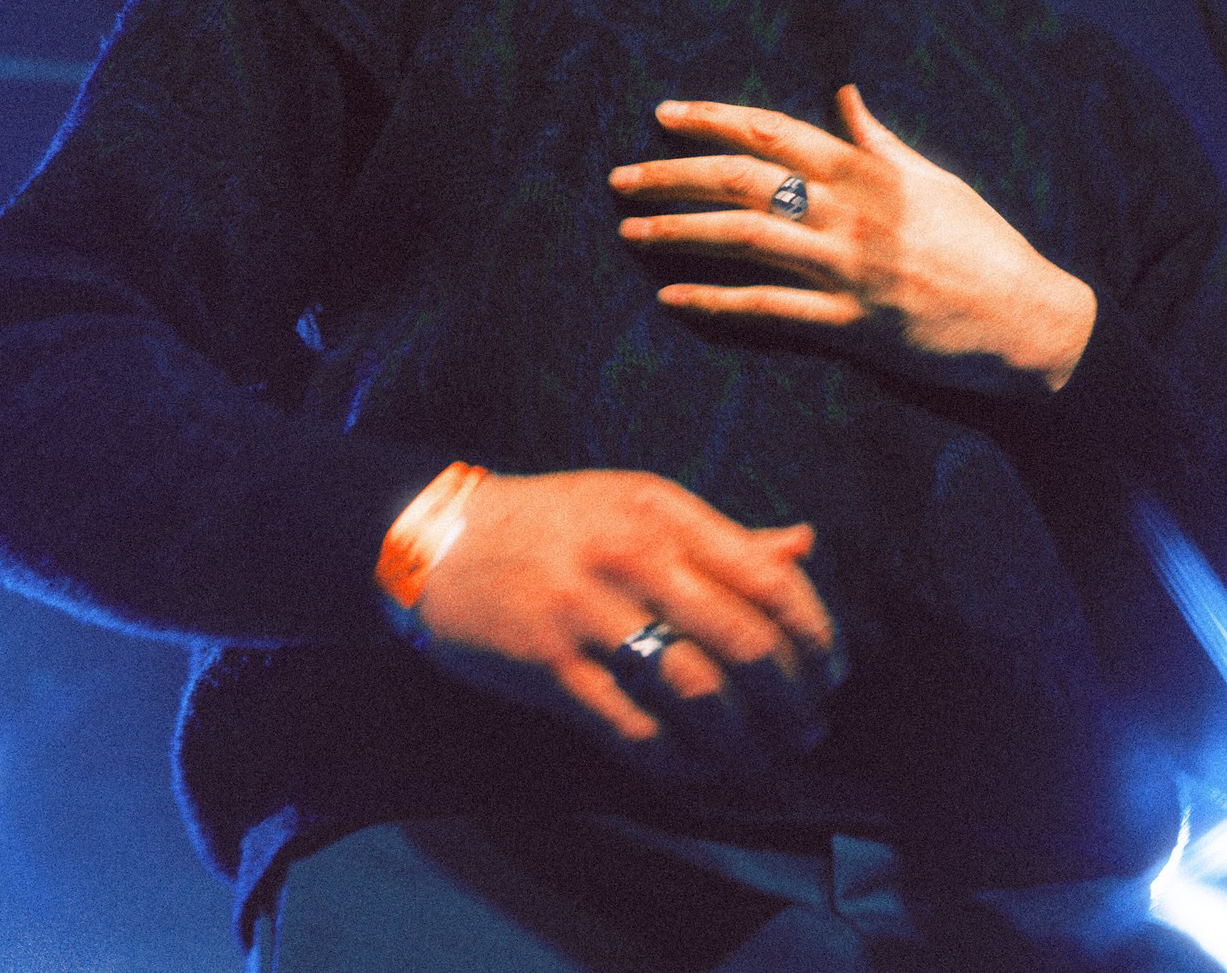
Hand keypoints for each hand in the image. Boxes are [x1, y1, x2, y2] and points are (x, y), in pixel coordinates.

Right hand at [412, 468, 840, 756]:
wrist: (443, 540)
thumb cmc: (557, 524)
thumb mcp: (637, 505)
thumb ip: (722, 535)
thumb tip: (804, 547)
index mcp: (661, 511)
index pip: (767, 578)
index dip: (815, 634)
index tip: (832, 672)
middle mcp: (630, 557)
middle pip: (742, 643)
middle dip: (790, 700)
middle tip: (807, 728)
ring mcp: (587, 614)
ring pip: (695, 695)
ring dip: (743, 741)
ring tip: (762, 757)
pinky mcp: (550, 668)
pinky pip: (634, 731)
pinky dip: (679, 762)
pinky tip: (700, 769)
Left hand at [610, 86, 1095, 393]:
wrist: (1030, 321)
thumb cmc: (985, 245)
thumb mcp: (935, 179)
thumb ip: (879, 141)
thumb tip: (845, 94)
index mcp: (867, 172)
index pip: (772, 132)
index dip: (712, 119)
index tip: (663, 114)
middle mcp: (850, 214)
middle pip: (742, 182)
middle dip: (673, 175)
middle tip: (620, 176)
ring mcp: (848, 271)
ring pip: (745, 241)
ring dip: (679, 233)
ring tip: (629, 230)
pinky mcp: (852, 325)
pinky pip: (770, 310)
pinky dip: (716, 302)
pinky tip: (673, 297)